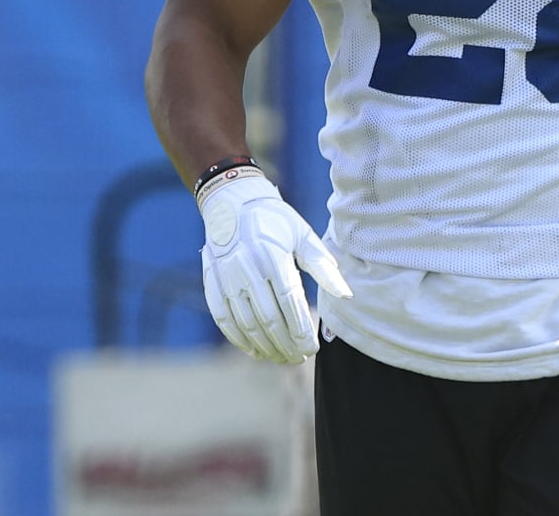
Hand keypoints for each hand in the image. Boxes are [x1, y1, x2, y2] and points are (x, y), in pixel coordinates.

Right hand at [198, 170, 351, 362]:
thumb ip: (323, 267)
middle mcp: (248, 269)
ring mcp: (227, 278)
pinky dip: (238, 339)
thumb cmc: (275, 220)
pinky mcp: (213, 282)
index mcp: (274, 257)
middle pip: (269, 319)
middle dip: (286, 344)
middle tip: (300, 359)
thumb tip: (346, 295)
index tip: (313, 348)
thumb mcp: (303, 235)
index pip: (290, 303)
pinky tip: (254, 351)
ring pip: (247, 324)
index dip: (302, 330)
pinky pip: (224, 318)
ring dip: (265, 346)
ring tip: (282, 359)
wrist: (232, 201)